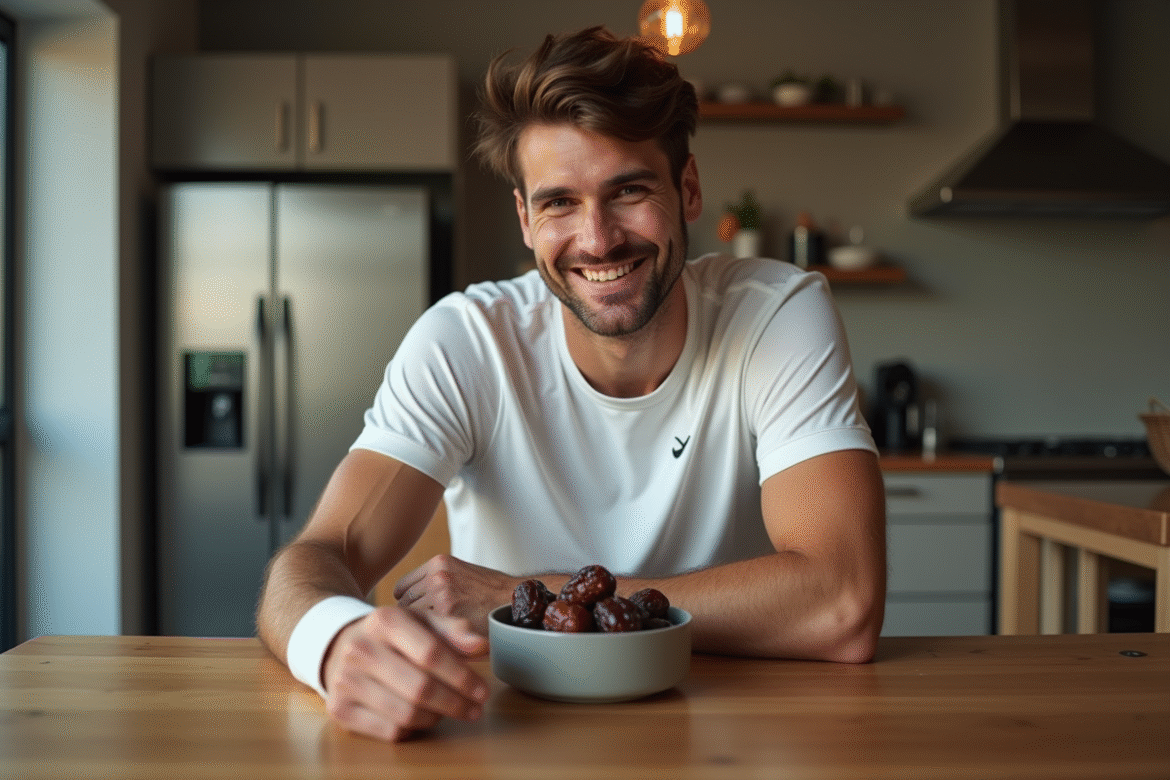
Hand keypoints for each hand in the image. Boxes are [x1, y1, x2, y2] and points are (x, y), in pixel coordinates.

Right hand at [322, 604, 488, 741]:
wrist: (339, 644)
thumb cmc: (390, 635)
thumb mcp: (420, 621)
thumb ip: (452, 630)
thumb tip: (481, 646)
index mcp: (384, 620)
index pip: (431, 654)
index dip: (462, 677)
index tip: (482, 691)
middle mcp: (361, 649)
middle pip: (420, 688)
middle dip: (455, 703)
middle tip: (475, 709)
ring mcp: (346, 681)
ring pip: (406, 714)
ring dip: (437, 717)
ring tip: (449, 710)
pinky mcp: (340, 709)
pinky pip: (389, 731)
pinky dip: (413, 730)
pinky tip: (422, 718)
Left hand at [394, 554, 519, 633]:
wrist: (518, 600)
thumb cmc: (490, 594)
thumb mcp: (461, 574)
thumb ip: (436, 582)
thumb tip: (404, 600)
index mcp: (439, 563)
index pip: (402, 588)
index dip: (409, 605)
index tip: (417, 616)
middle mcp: (437, 576)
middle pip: (403, 605)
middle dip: (413, 620)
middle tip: (427, 631)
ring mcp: (441, 595)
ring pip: (413, 620)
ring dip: (423, 630)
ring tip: (438, 637)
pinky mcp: (449, 615)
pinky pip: (427, 630)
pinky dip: (433, 637)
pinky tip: (445, 640)